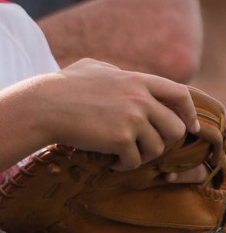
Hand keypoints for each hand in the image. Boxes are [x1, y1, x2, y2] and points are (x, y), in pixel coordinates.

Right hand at [36, 58, 198, 169]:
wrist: (43, 106)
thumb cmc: (61, 86)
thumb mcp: (91, 68)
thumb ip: (116, 73)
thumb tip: (124, 77)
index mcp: (135, 80)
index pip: (179, 94)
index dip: (188, 112)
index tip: (189, 126)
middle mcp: (139, 98)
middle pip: (175, 127)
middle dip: (163, 140)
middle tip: (144, 145)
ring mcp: (132, 119)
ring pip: (157, 147)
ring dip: (142, 155)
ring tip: (123, 153)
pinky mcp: (121, 139)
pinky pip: (135, 160)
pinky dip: (124, 164)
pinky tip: (111, 161)